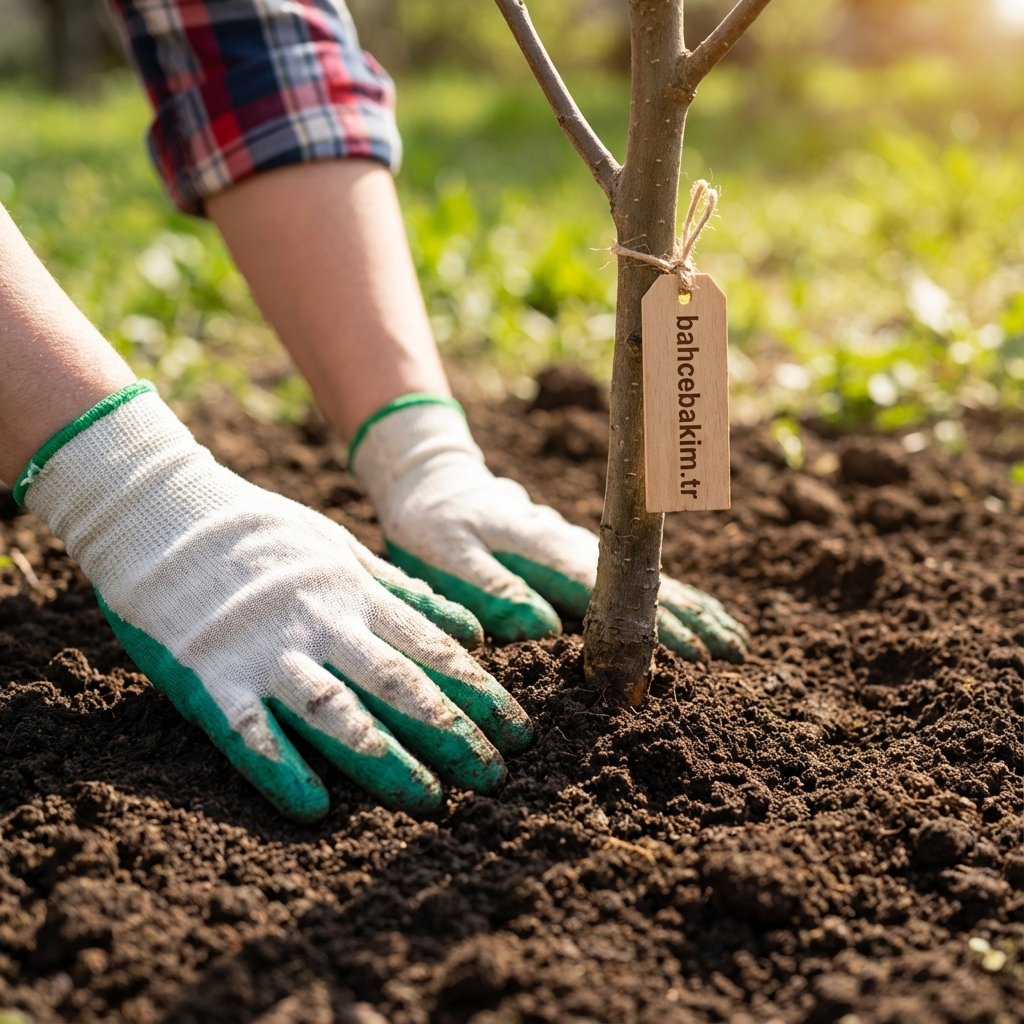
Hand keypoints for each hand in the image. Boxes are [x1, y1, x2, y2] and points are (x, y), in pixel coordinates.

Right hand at [18, 383, 532, 820]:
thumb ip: (406, 593)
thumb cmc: (262, 534)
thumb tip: (471, 629)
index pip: (432, 649)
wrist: (164, 512)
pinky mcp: (210, 678)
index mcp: (355, 594)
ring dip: (386, 760)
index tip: (518, 730)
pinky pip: (249, 732)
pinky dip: (281, 770)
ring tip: (429, 800)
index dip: (479, 692)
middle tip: (494, 777)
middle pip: (398, 685)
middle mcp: (322, 624)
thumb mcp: (345, 547)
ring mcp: (265, 652)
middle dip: (451, 732)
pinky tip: (314, 809)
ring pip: (336, 711)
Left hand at [350, 396, 748, 661]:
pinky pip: (632, 573)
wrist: (433, 480)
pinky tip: (692, 613)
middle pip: (645, 583)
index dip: (654, 624)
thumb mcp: (446, 555)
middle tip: (735, 654)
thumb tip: (542, 630)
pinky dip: (668, 594)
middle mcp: (576, 548)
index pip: (614, 594)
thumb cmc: (434, 523)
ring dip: (690, 609)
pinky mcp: (577, 550)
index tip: (694, 654)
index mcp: (549, 553)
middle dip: (691, 620)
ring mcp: (581, 547)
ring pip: (647, 578)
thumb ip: (491, 589)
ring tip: (732, 639)